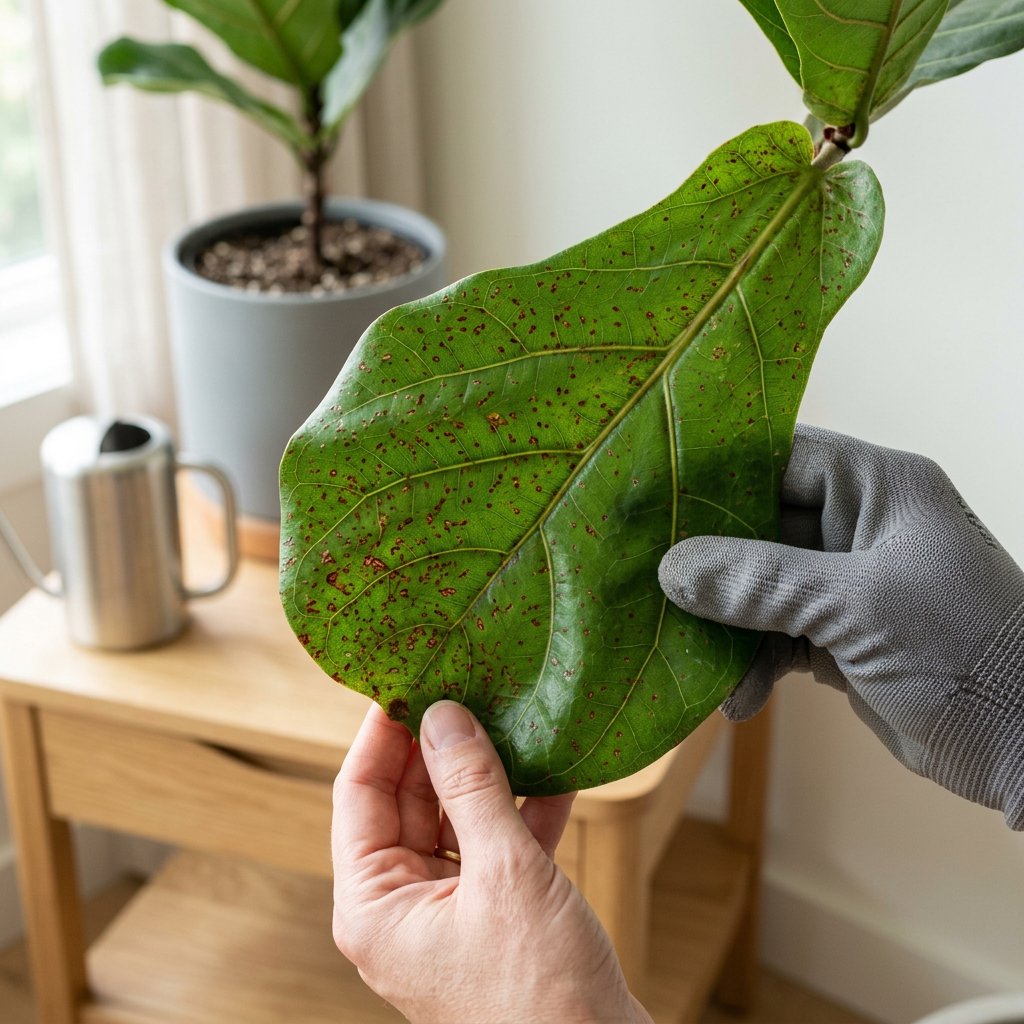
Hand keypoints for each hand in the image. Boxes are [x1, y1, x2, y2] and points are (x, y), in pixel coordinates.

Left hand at [331, 700, 652, 1023]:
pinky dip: (524, 809)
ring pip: (457, 818)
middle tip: (468, 683)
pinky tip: (554, 769)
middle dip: (441, 745)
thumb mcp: (504, 874)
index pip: (359, 793)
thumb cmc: (541, 999)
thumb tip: (444, 717)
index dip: (382, 732)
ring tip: (510, 713)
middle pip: (409, 800)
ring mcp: (449, 910)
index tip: (407, 679)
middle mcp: (402, 906)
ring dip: (487, 772)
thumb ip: (472, 789)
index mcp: (375, 904)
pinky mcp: (495, 915)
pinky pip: (497, 845)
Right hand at [659, 424, 1023, 828]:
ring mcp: (846, 582)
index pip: (780, 455)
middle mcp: (858, 524)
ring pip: (758, 583)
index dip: (715, 472)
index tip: (650, 496)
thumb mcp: (858, 607)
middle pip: (757, 523)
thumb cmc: (967, 653)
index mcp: (878, 486)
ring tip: (692, 655)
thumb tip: (672, 568)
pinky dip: (751, 662)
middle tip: (651, 583)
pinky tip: (737, 698)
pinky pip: (773, 633)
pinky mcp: (839, 633)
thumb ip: (762, 581)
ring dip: (726, 622)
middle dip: (708, 560)